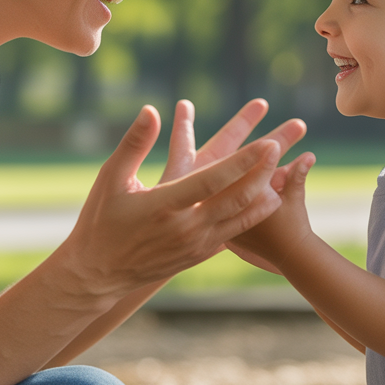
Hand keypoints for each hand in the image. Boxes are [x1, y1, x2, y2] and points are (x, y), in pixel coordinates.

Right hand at [55, 104, 298, 299]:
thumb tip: (152, 110)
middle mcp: (185, 227)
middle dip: (262, 172)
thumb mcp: (110, 178)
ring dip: (265, 195)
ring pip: (241, 219)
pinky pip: (234, 233)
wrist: (98, 274)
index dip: (243, 161)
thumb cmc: (101, 220)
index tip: (266, 144)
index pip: (213, 180)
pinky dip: (252, 216)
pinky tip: (266, 201)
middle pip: (236, 198)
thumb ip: (134, 144)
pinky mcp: (199, 255)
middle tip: (281, 148)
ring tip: (285, 173)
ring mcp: (195, 244)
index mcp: (164, 205)